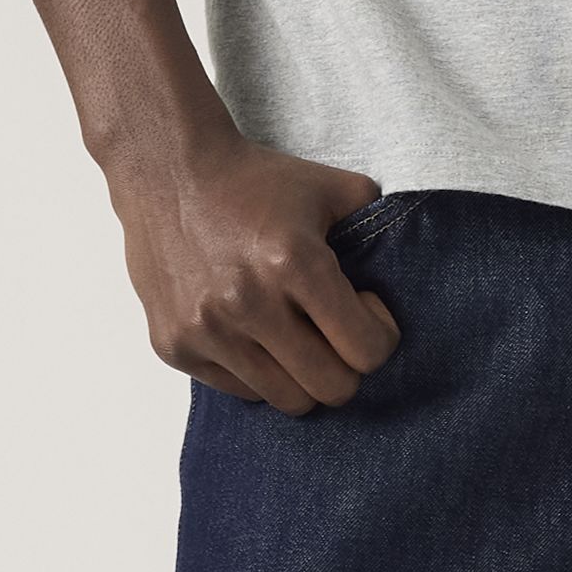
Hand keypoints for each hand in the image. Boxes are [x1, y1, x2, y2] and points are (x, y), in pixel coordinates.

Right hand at [107, 130, 403, 412]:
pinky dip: (257, 372)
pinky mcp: (174, 345)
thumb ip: (376, 224)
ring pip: (285, 400)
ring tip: (298, 335)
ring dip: (302, 376)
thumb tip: (405, 268)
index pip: (367, 350)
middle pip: (331, 389)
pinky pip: (238, 391)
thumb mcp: (331, 187)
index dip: (380, 334)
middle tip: (336, 333)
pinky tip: (255, 332)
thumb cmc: (256, 180)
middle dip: (347, 366)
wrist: (166, 171)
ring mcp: (207, 330)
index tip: (366, 308)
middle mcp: (248, 303)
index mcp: (295, 262)